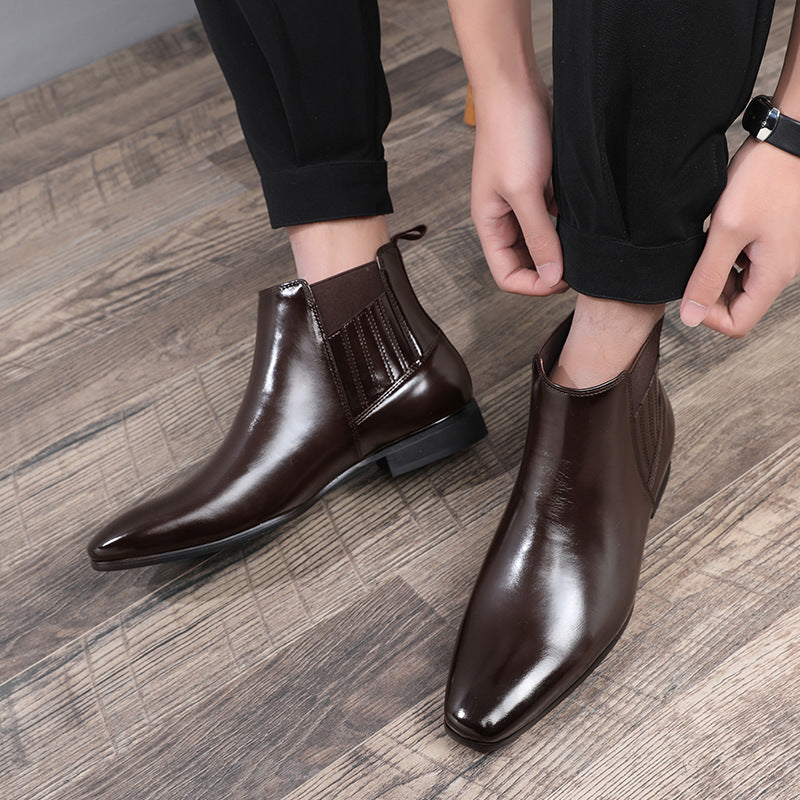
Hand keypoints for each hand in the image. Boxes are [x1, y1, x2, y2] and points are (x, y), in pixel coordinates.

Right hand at [470, 80, 566, 295]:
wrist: (515, 89)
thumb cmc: (511, 136)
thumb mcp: (525, 192)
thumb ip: (539, 236)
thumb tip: (552, 275)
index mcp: (490, 226)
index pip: (507, 275)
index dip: (534, 284)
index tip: (563, 277)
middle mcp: (504, 220)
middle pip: (524, 263)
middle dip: (549, 269)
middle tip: (579, 263)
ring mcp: (522, 204)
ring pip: (541, 242)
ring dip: (560, 247)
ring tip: (583, 243)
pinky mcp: (539, 188)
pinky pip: (553, 218)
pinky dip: (567, 224)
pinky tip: (583, 217)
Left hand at [680, 137, 799, 336]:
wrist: (786, 141)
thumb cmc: (764, 178)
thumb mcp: (726, 231)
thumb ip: (707, 276)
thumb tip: (691, 316)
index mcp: (773, 275)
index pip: (737, 324)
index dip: (708, 316)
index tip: (690, 291)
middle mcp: (779, 270)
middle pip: (738, 307)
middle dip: (710, 294)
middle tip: (693, 266)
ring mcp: (777, 255)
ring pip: (739, 285)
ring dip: (716, 274)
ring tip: (705, 246)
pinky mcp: (771, 240)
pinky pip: (744, 263)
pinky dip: (725, 257)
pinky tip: (716, 235)